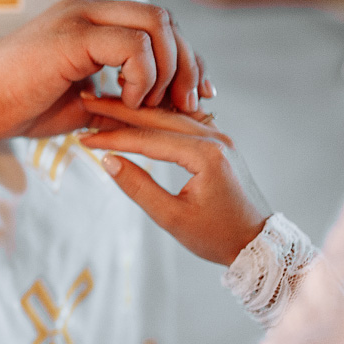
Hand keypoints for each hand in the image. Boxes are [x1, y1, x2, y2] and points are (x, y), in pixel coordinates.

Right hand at [0, 0, 214, 138]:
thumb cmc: (20, 106)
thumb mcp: (81, 103)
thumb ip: (118, 99)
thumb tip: (161, 115)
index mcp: (91, 18)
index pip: (158, 24)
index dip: (185, 59)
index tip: (196, 95)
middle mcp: (89, 8)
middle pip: (165, 20)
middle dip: (187, 65)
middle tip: (188, 105)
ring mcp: (80, 17)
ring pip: (156, 26)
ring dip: (166, 72)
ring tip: (150, 106)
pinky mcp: (73, 36)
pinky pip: (133, 48)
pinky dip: (141, 79)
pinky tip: (124, 102)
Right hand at [78, 95, 269, 265]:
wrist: (259, 242)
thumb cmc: (218, 236)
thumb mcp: (172, 218)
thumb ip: (139, 187)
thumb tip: (108, 162)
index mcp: (206, 155)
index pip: (148, 138)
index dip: (112, 137)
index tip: (83, 137)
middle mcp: (215, 138)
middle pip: (157, 116)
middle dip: (119, 109)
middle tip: (87, 100)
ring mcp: (219, 137)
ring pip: (170, 114)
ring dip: (136, 110)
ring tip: (106, 103)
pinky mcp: (219, 143)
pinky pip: (183, 121)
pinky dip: (157, 116)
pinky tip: (138, 111)